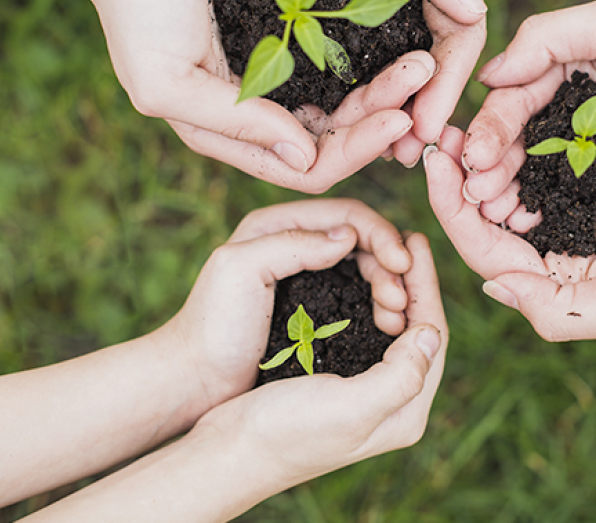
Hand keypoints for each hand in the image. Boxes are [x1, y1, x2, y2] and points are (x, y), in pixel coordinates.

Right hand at [91, 0, 450, 190]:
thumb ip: (234, 123)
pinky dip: (370, 51)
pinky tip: (401, 34)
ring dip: (384, 81)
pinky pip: (340, 51)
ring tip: (422, 57)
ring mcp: (277, 67)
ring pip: (346, 93)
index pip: (308, 164)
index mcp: (230, 132)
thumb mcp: (167, 79)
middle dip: (382, 113)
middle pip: (337, 133)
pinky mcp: (290, 25)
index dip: (356, 150)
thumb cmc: (136, 4)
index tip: (399, 118)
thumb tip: (305, 158)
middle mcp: (259, 108)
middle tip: (424, 77)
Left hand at [140, 0, 487, 161]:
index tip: (431, 128)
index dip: (450, 82)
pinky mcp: (316, 8)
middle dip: (420, 108)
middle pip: (425, 60)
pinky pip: (339, 62)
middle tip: (404, 155)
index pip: (459, 30)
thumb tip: (474, 13)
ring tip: (371, 150)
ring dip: (382, 111)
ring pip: (383, 69)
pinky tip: (331, 123)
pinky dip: (342, 94)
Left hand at [161, 198, 419, 410]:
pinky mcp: (315, 308)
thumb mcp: (241, 271)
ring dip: (388, 287)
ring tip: (397, 317)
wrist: (194, 381)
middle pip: (362, 240)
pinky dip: (378, 305)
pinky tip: (388, 325)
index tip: (401, 265)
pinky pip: (358, 296)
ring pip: (365, 269)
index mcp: (277, 224)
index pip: (347, 214)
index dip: (380, 235)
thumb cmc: (211, 327)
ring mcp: (307, 276)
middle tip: (400, 300)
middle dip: (389, 264)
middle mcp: (296, 243)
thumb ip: (292, 244)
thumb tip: (349, 236)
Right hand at [190, 231, 446, 492]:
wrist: (229, 453)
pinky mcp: (339, 383)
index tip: (415, 239)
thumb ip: (402, 375)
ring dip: (390, 289)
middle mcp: (394, 404)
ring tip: (381, 256)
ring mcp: (367, 393)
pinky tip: (355, 279)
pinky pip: (367, 333)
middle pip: (418, 329)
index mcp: (406, 411)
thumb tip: (433, 332)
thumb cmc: (285, 433)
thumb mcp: (351, 408)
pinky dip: (366, 301)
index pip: (433, 335)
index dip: (427, 284)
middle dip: (412, 282)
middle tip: (401, 241)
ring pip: (394, 329)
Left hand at [426, 125, 595, 343]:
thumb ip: (554, 309)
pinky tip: (517, 120)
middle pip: (497, 225)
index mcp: (570, 294)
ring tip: (470, 126)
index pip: (490, 256)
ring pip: (523, 195)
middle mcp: (575, 263)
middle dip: (464, 184)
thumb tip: (490, 288)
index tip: (431, 163)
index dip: (453, 212)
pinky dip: (533, 149)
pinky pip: (559, 170)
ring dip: (493, 164)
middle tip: (442, 136)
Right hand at [460, 0, 595, 203]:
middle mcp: (589, 102)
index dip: (491, 126)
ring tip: (497, 217)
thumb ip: (551, 36)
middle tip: (474, 197)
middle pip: (526, 137)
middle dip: (495, 166)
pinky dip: (558, 206)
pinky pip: (588, 193)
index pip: (517, 95)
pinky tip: (537, 225)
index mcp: (580, 60)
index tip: (470, 158)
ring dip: (519, 190)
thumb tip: (489, 74)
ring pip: (551, 170)